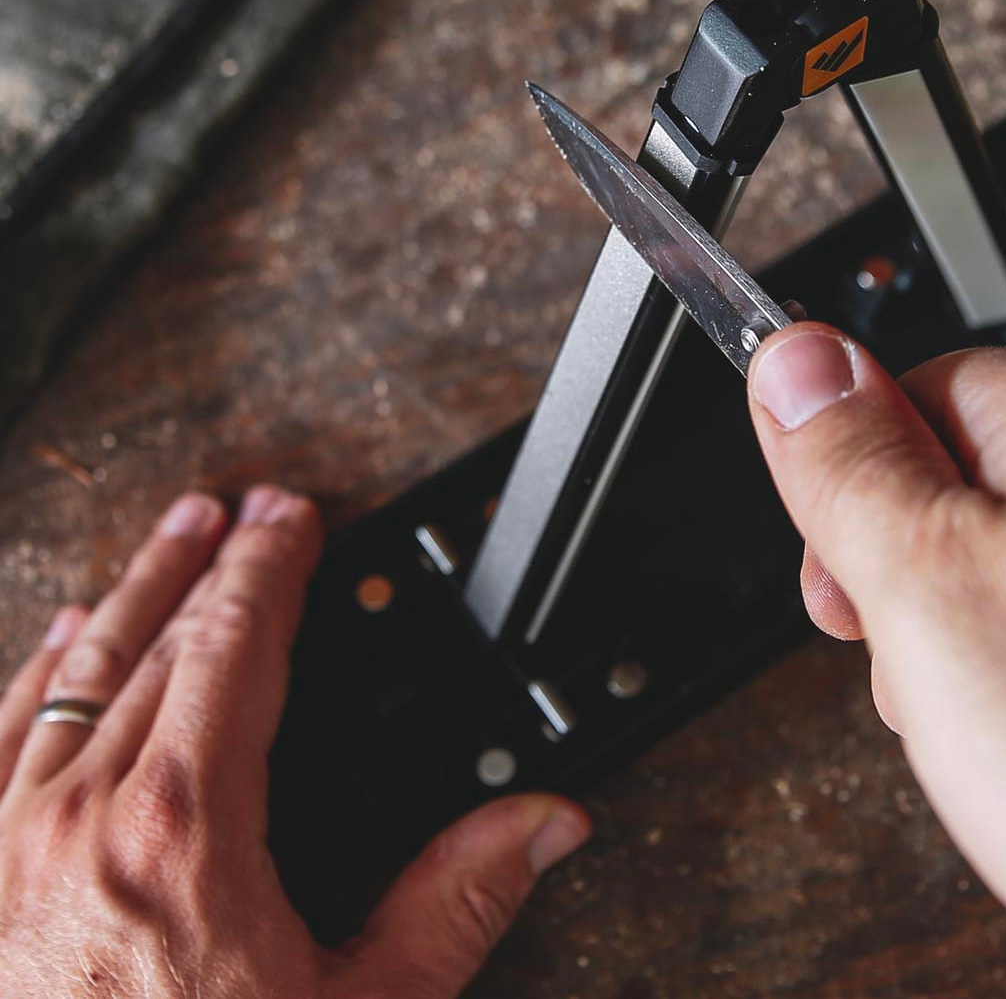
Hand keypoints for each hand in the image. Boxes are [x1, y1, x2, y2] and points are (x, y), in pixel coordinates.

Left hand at [0, 486, 588, 998]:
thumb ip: (459, 902)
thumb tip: (546, 823)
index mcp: (183, 829)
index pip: (237, 645)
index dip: (271, 567)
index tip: (294, 517)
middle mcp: (77, 817)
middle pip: (154, 639)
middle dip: (208, 562)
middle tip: (242, 509)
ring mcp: (3, 847)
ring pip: (69, 675)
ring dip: (124, 593)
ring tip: (167, 538)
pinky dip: (32, 675)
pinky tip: (52, 645)